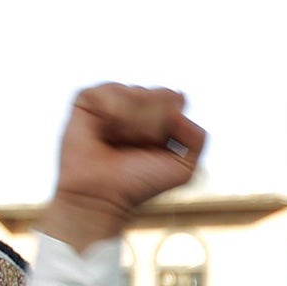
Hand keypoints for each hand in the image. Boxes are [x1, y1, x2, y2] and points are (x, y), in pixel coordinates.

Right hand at [41, 86, 205, 250]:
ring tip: (117, 141)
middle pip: (160, 95)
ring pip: (136, 92)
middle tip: (135, 147)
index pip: (176, 99)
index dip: (170, 124)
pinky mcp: (87, 99)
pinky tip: (102, 131)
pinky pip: (110, 92)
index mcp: (161, 117)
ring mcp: (113, 99)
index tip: (156, 148)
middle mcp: (137, 104)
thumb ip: (198, 137)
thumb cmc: (140, 182)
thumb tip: (179, 98)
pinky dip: (112, 115)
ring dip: (132, 124)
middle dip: (153, 125)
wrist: (101, 194)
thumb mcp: (183, 167)